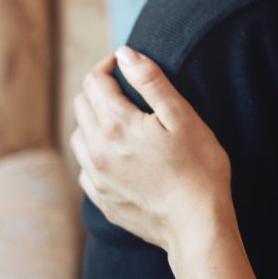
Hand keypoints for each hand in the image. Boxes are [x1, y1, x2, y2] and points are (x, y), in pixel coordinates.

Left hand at [71, 47, 235, 261]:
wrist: (197, 225)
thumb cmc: (199, 166)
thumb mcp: (181, 115)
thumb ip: (150, 80)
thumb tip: (124, 53)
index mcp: (117, 125)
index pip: (95, 81)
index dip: (108, 64)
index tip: (124, 62)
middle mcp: (98, 150)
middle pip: (81, 104)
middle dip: (99, 87)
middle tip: (125, 85)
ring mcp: (96, 178)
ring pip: (78, 134)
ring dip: (93, 118)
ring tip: (121, 117)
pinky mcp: (101, 199)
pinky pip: (84, 165)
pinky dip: (95, 150)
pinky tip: (117, 152)